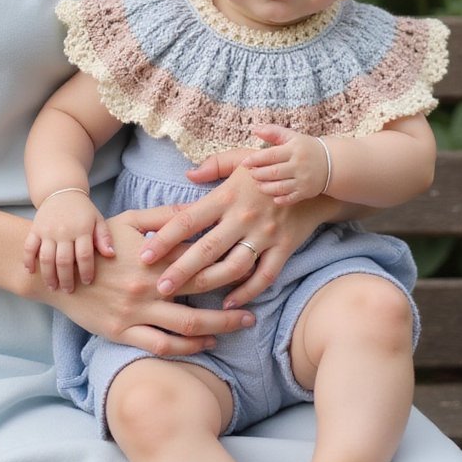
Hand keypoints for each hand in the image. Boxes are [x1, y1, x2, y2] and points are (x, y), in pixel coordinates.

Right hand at [23, 192, 113, 291]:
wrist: (61, 192)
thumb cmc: (83, 211)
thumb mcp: (98, 220)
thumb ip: (104, 237)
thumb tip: (111, 255)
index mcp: (82, 229)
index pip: (84, 256)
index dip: (86, 271)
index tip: (87, 282)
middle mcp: (64, 230)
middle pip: (64, 261)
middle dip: (66, 279)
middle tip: (68, 290)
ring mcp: (47, 230)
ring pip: (46, 258)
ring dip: (48, 275)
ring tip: (52, 287)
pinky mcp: (35, 229)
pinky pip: (29, 247)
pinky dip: (28, 260)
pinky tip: (31, 271)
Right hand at [49, 206, 255, 355]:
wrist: (57, 273)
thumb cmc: (97, 244)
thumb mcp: (128, 221)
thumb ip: (163, 217)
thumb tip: (196, 210)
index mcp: (153, 254)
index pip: (200, 257)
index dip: (229, 261)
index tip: (251, 263)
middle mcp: (149, 284)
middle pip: (203, 292)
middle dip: (234, 297)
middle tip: (257, 304)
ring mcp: (137, 311)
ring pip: (188, 325)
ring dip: (220, 326)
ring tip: (242, 325)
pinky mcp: (123, 332)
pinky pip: (162, 345)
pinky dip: (189, 348)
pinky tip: (208, 345)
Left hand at [144, 159, 335, 306]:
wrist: (316, 176)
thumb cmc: (271, 166)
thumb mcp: (242, 157)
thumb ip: (214, 165)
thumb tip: (187, 174)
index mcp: (227, 195)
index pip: (188, 219)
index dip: (164, 238)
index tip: (144, 254)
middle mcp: (243, 217)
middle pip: (206, 249)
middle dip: (180, 270)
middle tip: (158, 287)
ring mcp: (265, 234)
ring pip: (233, 266)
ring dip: (209, 285)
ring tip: (187, 299)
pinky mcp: (283, 247)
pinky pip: (264, 275)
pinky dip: (247, 292)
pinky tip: (228, 304)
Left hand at [241, 125, 329, 204]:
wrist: (332, 163)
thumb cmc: (307, 148)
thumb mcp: (292, 137)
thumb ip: (273, 132)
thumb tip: (254, 129)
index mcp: (294, 150)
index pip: (270, 155)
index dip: (255, 159)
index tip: (245, 162)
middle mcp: (299, 165)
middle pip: (273, 172)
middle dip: (258, 174)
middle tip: (251, 174)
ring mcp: (303, 180)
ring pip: (279, 187)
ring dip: (265, 187)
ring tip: (258, 184)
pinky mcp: (306, 192)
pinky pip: (290, 198)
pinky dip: (280, 199)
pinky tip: (273, 197)